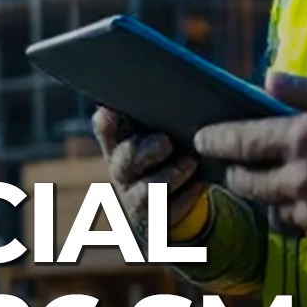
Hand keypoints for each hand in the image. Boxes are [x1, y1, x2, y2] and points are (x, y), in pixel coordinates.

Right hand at [93, 107, 205, 232]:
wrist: (177, 204)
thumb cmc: (170, 156)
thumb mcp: (164, 133)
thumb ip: (164, 113)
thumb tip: (186, 82)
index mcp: (120, 145)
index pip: (105, 132)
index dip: (105, 124)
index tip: (110, 113)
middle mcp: (123, 173)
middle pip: (124, 163)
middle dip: (144, 152)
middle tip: (166, 142)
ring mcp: (135, 201)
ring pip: (146, 192)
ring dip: (168, 177)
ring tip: (190, 164)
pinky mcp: (154, 224)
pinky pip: (167, 214)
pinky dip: (186, 198)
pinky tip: (201, 184)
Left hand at [190, 73, 306, 260]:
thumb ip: (305, 90)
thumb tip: (266, 79)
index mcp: (302, 140)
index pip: (241, 141)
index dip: (218, 140)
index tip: (203, 139)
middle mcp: (302, 182)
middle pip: (249, 184)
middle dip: (239, 174)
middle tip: (240, 168)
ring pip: (276, 215)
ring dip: (273, 201)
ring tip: (283, 190)